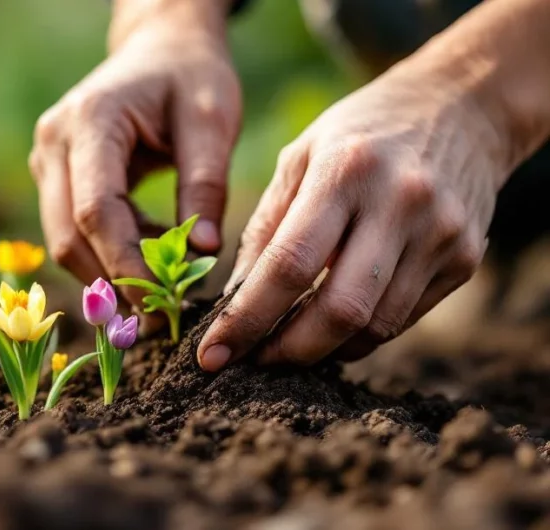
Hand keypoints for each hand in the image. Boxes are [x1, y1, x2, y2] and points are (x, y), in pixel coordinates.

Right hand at [29, 0, 241, 312]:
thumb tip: (202, 255)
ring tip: (165, 280)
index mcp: (90, 121)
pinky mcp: (54, 176)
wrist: (159, 48)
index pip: (97, 210)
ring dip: (110, 272)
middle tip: (160, 317)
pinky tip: (151, 251)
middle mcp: (54, 142)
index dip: (126, 264)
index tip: (163, 304)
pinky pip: (73, 230)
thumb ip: (205, 186)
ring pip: (65, 240)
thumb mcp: (212, 121)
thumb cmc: (190, 76)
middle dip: (113, 282)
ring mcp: (47, 160)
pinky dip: (108, 253)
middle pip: (69, 235)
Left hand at [197, 61, 508, 370]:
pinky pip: (403, 320)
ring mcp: (440, 235)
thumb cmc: (360, 134)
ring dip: (323, 350)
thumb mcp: (299, 156)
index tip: (212, 354)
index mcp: (345, 171)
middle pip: (339, 310)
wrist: (461, 107)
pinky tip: (332, 328)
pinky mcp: (465, 259)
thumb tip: (235, 299)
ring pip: (375, 327)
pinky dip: (359, 336)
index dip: (247, 318)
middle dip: (287, 350)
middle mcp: (401, 203)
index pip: (289, 265)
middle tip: (253, 360)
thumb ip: (265, 226)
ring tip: (287, 346)